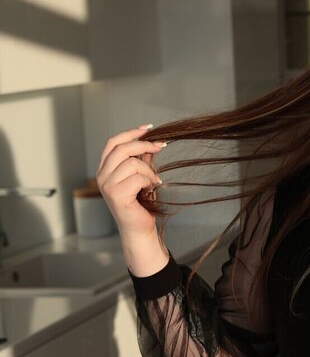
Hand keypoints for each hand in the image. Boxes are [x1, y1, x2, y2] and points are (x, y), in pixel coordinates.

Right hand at [96, 124, 166, 238]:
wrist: (139, 228)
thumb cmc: (140, 203)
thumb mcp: (141, 176)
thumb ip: (142, 160)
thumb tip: (153, 142)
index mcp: (105, 169)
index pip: (112, 143)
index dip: (130, 133)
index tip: (148, 128)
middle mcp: (102, 175)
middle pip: (121, 148)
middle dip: (144, 145)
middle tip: (161, 147)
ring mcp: (107, 185)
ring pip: (132, 163)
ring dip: (149, 171)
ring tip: (153, 182)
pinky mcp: (116, 194)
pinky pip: (138, 178)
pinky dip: (149, 181)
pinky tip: (150, 190)